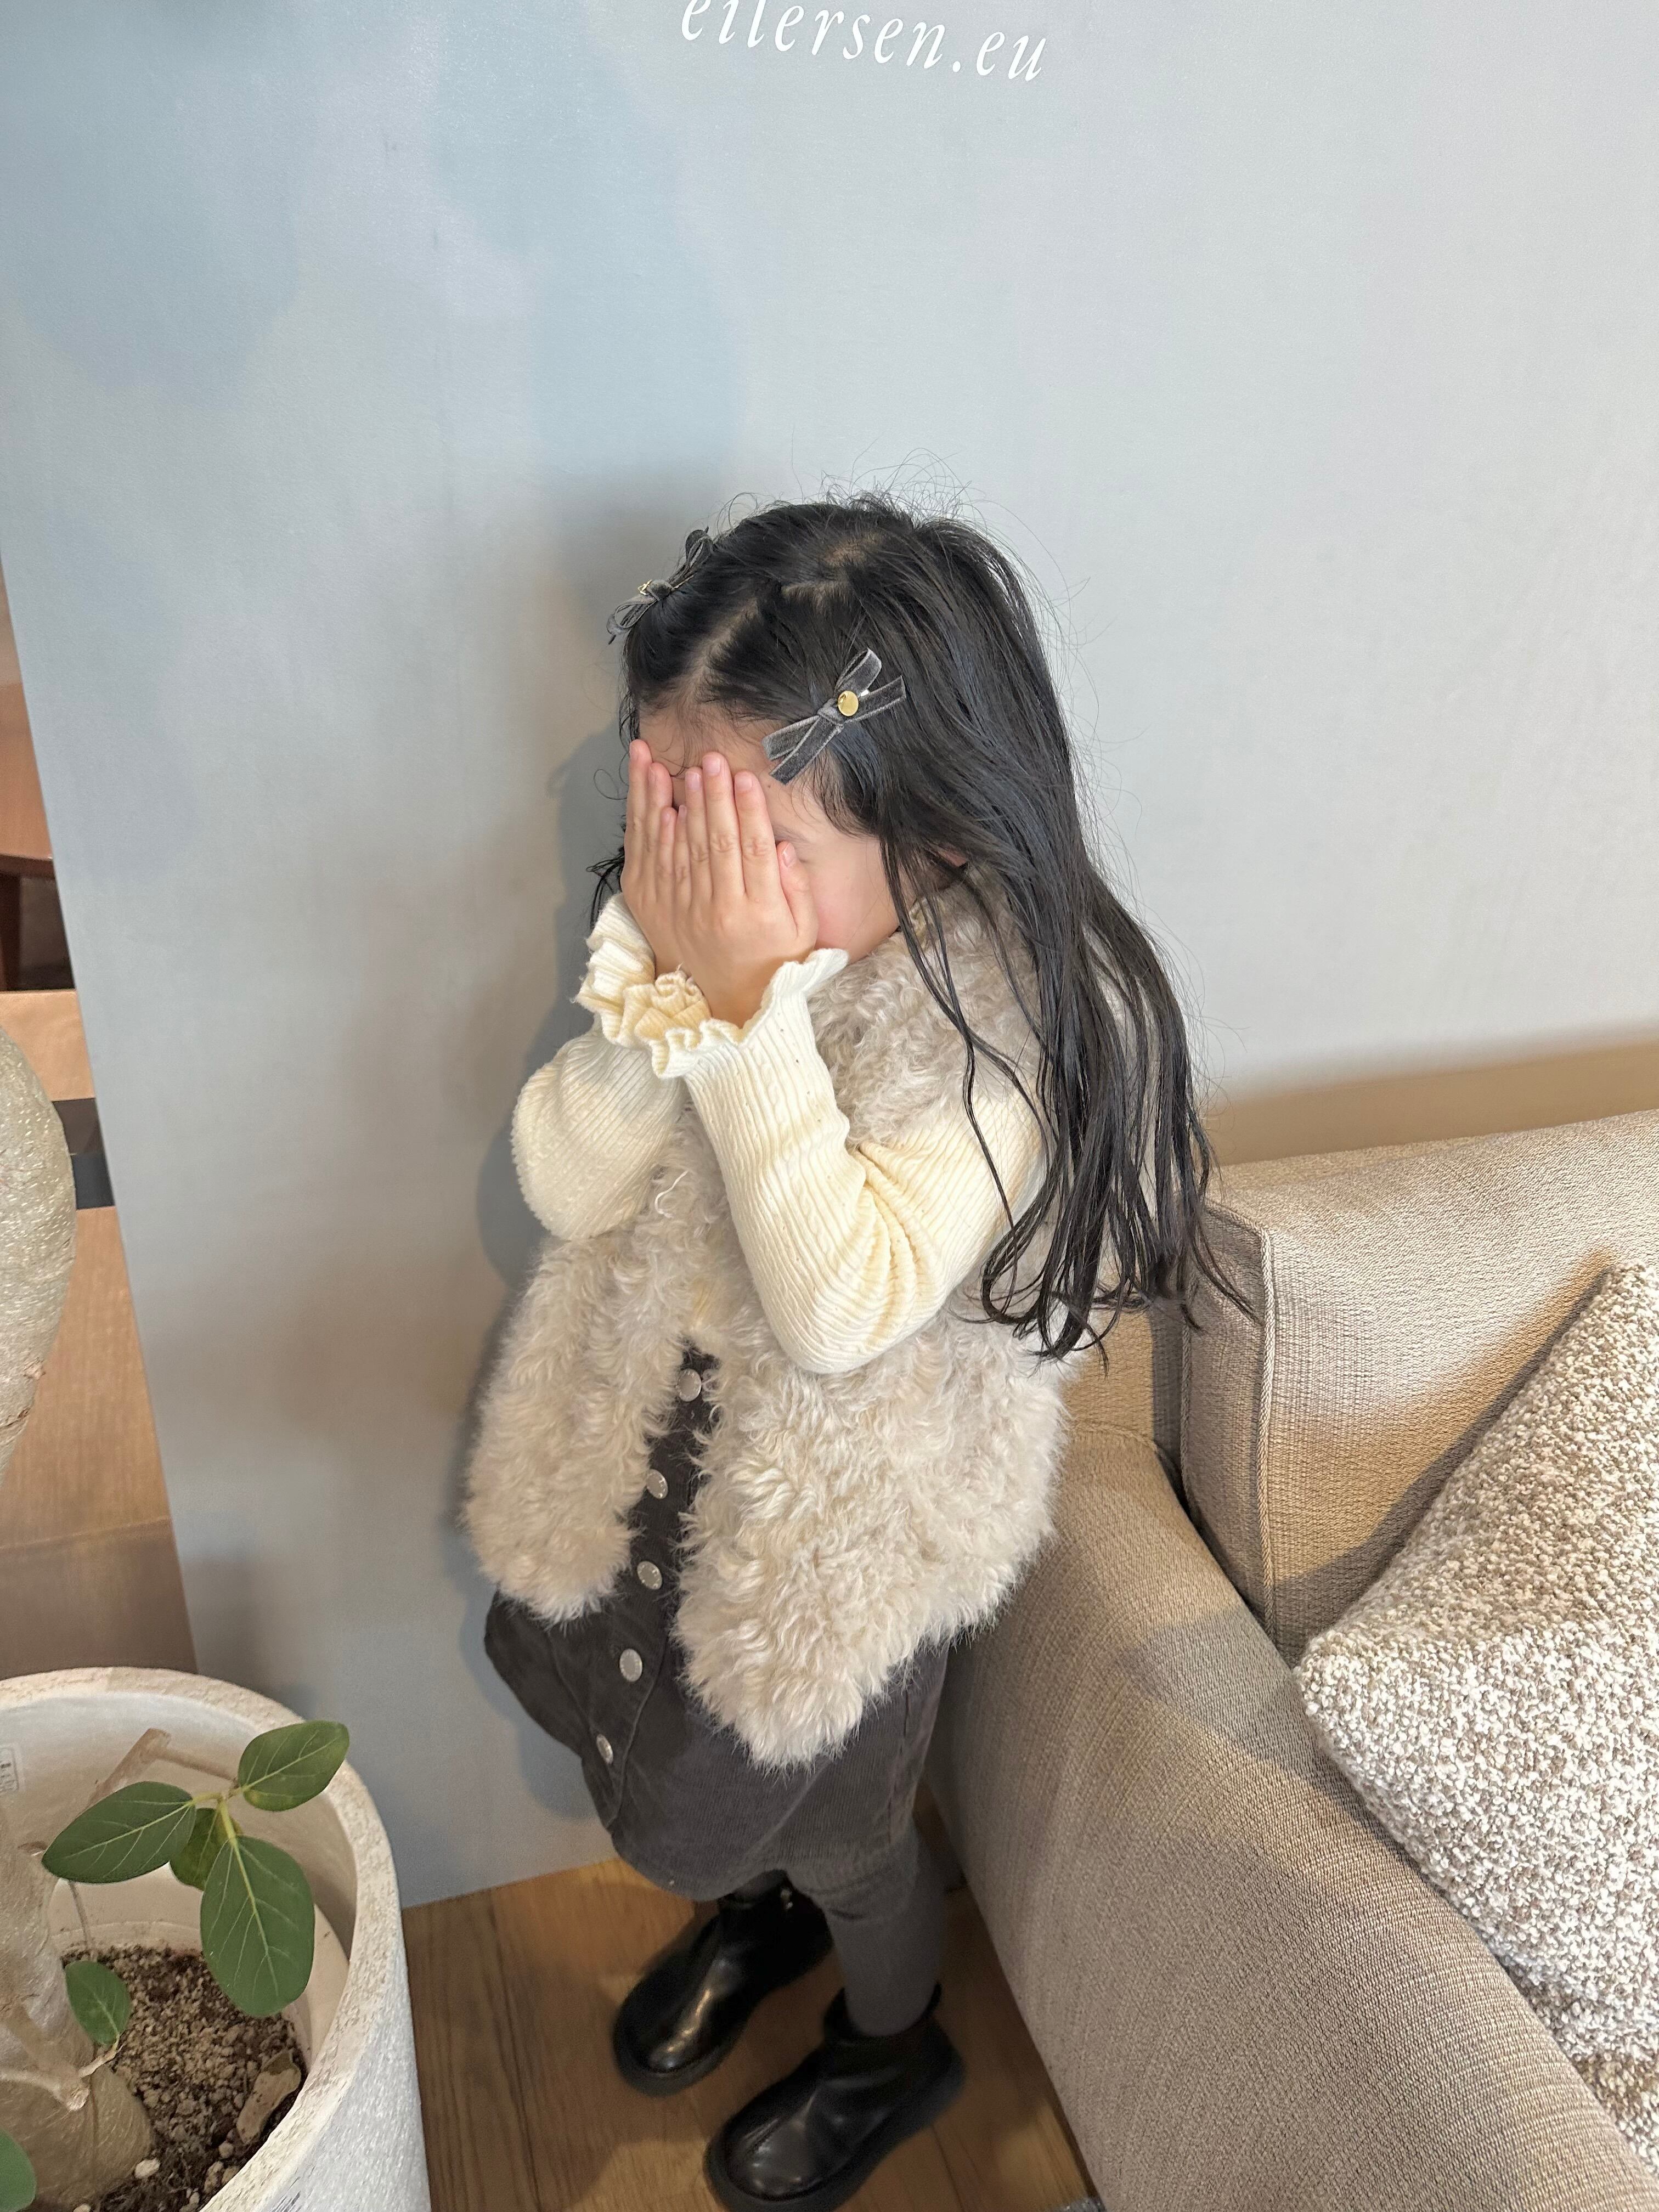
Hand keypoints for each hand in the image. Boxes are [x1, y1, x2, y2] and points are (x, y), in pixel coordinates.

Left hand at [623, 741, 816, 1026]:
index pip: (754, 852)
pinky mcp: (658, 911)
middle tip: (713, 759)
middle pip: (715, 843)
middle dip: (713, 796)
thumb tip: (782, 847)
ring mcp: (685, 910)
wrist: (730, 1001)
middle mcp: (719, 911)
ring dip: (681, 804)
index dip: (749, 812)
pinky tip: (660, 803)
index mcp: (759, 913)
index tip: (746, 777)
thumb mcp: (803, 932)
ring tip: (684, 768)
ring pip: (681, 848)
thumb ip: (797, 888)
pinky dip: (656, 832)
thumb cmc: (774, 959)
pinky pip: (656, 865)